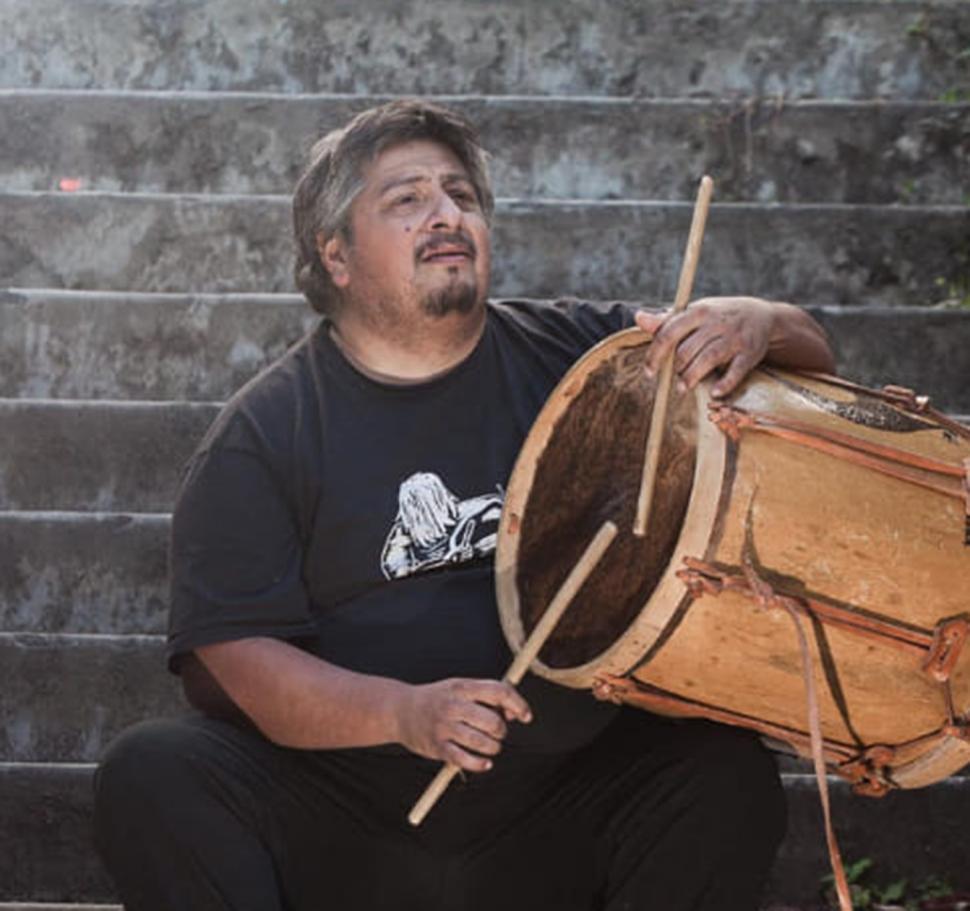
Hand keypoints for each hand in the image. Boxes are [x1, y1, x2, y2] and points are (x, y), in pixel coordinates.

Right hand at [394, 678, 531, 771]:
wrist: (399, 710)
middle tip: (498, 733)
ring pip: (482, 742)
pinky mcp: (437, 747)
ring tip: (491, 747)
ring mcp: (444, 726)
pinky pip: (465, 760)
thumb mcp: (460, 688)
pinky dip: (480, 764)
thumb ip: (486, 697)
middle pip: (492, 720)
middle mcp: (453, 705)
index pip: (499, 691)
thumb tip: (514, 713)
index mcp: (462, 686)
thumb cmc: (438, 698)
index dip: (518, 704)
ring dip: (494, 748)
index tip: (526, 716)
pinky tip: (485, 763)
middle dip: (502, 731)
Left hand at [635, 297, 776, 397]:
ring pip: (708, 359)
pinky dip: (724, 384)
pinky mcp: (750, 353)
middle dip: (676, 369)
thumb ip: (666, 320)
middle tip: (671, 382)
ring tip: (682, 388)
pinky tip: (714, 393)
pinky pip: (736, 371)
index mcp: (698, 311)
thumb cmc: (718, 316)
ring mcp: (734, 337)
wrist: (762, 315)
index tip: (648, 372)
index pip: (669, 333)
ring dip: (692, 378)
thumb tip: (638, 318)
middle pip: (687, 350)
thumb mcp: (694, 312)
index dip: (655, 355)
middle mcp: (716, 322)